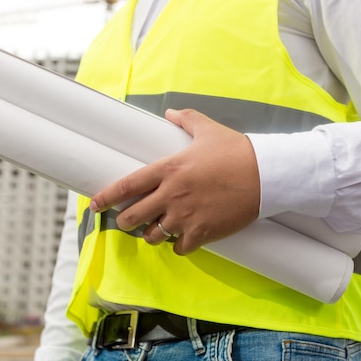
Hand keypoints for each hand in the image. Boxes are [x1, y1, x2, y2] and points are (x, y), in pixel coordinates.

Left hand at [90, 108, 260, 254]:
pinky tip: (183, 239)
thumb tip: (171, 112)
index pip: (127, 186)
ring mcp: (185, 216)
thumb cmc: (236, 151)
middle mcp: (171, 195)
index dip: (106, 198)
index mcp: (168, 169)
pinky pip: (179, 248)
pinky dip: (179, 246)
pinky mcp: (202, 232)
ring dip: (152, 234)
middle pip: (133, 217)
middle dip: (125, 221)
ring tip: (158, 229)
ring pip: (153, 236)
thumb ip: (186, 119)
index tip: (95, 205)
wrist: (264, 174)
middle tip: (128, 220)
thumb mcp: (208, 129)